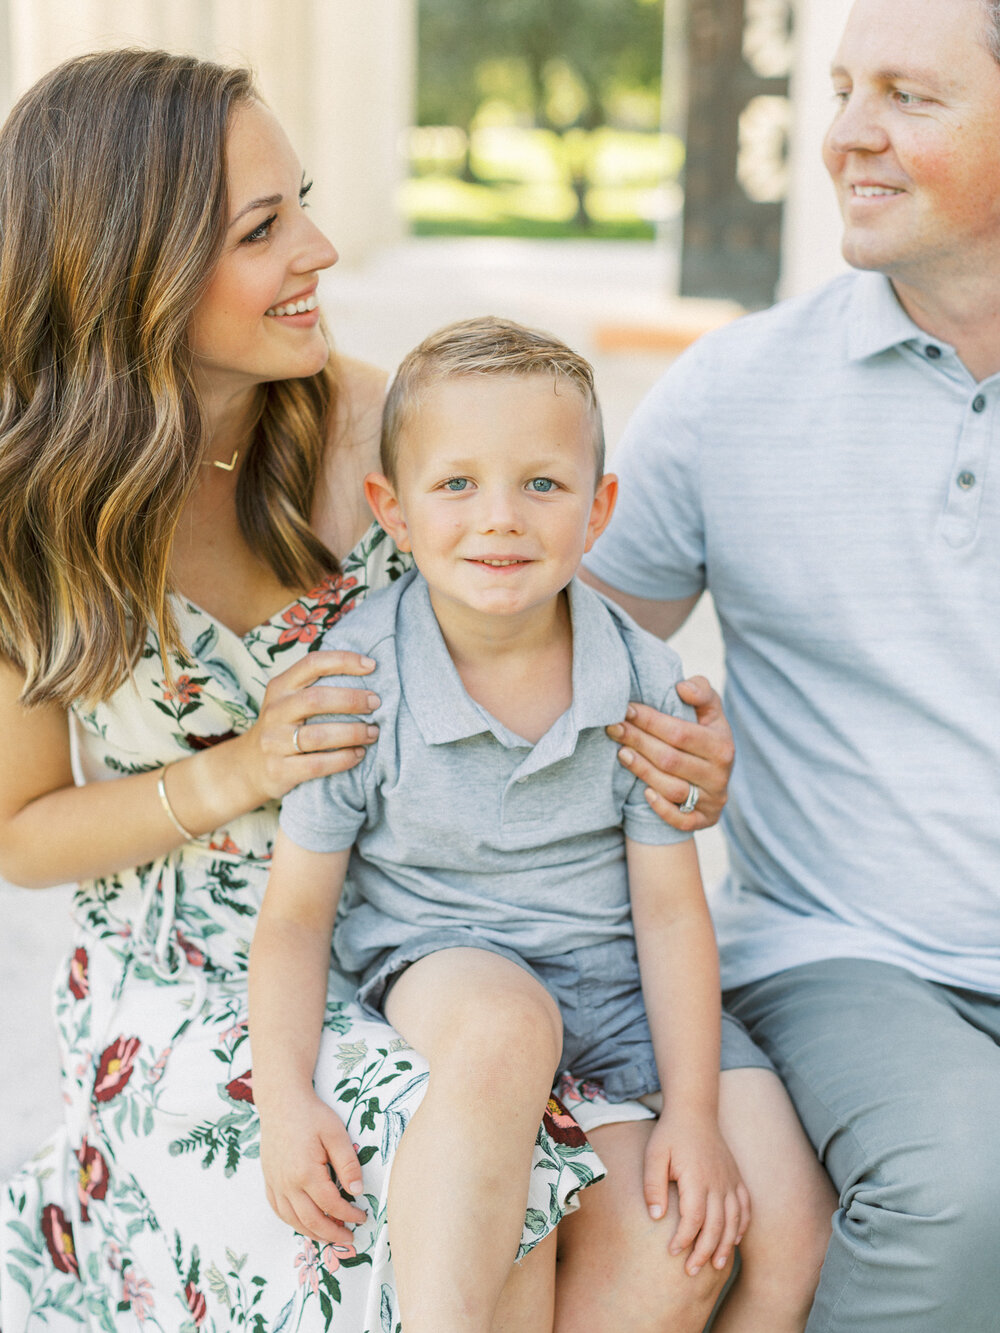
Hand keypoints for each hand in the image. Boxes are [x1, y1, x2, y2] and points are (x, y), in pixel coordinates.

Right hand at [242, 650, 379, 802]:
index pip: (312, 663)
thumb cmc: (283, 727)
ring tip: (373, 732)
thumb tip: (367, 672)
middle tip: (376, 703)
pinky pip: (317, 764)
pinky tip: (359, 754)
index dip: (343, 661)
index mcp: (280, 687)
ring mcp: (275, 742)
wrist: (248, 767)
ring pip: (319, 735)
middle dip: (352, 699)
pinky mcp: (280, 770)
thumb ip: (316, 686)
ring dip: (353, 732)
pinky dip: (343, 759)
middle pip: (316, 699)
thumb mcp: (288, 700)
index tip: (371, 666)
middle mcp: (275, 711)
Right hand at [259, 1091, 366, 1244]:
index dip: (348, 1215)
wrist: (281, 1101)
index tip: (362, 1217)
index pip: (331, 1205)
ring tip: (330, 1236)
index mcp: (305, 1173)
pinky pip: (279, 1210)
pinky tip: (304, 1222)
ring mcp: (275, 1184)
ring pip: (292, 1220)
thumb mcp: (336, 1134)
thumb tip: (358, 1192)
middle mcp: (287, 1184)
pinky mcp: (269, 1180)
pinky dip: (293, 1222)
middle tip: (348, 1238)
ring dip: (312, 1232)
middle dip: (332, 1233)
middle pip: (310, 1220)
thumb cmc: (311, 1115)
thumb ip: (347, 1164)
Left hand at [607, 676, 733, 831]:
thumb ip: (701, 691)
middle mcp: (720, 775)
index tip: (626, 710)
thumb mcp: (710, 711)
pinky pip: (682, 820)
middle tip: (613, 728)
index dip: (650, 720)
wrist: (716, 776)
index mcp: (722, 745)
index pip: (680, 733)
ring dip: (642, 770)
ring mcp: (713, 800)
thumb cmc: (704, 735)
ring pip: (672, 788)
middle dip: (638, 741)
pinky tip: (644, 792)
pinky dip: (662, 809)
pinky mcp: (706, 820)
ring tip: (620, 753)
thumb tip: (682, 687)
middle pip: (670, 759)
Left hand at [644, 1112, 749, 1276]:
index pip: (693, 1219)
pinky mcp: (736, 1177)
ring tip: (716, 1266)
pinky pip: (745, 1207)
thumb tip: (655, 1218)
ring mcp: (730, 1180)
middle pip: (716, 1226)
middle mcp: (717, 1182)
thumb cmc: (670, 1134)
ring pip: (733, 1220)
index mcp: (696, 1178)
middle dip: (704, 1252)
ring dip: (725, 1245)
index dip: (684, 1239)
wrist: (694, 1110)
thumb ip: (653, 1186)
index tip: (673, 1252)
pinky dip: (742, 1226)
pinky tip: (734, 1240)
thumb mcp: (654, 1155)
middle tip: (692, 1271)